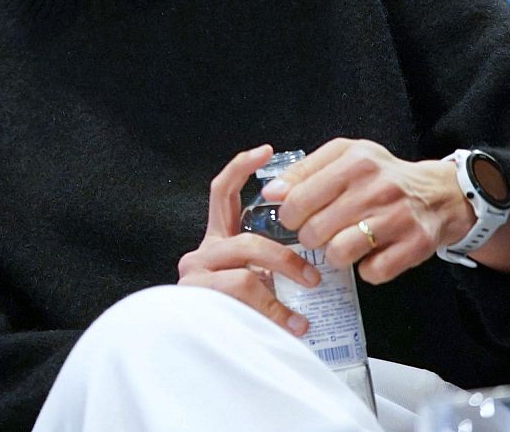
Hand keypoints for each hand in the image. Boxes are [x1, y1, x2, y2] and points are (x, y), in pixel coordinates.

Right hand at [177, 144, 322, 335]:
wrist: (195, 358)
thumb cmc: (233, 317)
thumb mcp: (254, 285)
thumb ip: (269, 269)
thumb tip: (311, 265)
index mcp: (217, 243)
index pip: (221, 193)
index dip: (240, 169)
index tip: (264, 152)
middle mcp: (202, 254)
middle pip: (247, 240)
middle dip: (287, 259)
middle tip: (314, 278)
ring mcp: (196, 276)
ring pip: (246, 270)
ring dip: (280, 291)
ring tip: (303, 317)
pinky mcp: (197, 298)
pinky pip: (242, 296)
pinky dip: (273, 313)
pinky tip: (291, 328)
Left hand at [261, 138, 470, 283]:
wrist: (439, 193)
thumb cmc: (382, 176)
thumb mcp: (344, 157)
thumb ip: (304, 171)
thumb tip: (271, 192)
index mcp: (355, 161)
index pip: (298, 198)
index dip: (288, 215)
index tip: (294, 218)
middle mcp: (378, 187)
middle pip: (314, 230)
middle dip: (309, 237)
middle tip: (318, 233)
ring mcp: (399, 217)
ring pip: (339, 253)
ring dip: (333, 256)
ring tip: (340, 245)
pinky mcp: (416, 244)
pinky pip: (372, 272)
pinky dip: (366, 269)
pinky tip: (370, 255)